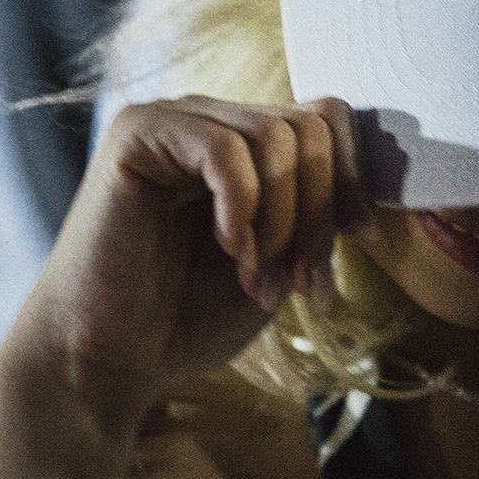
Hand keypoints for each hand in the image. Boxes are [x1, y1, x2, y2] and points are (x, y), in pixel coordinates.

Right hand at [0, 96, 369, 445]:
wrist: (106, 359)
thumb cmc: (185, 318)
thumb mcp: (279, 259)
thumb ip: (314, 212)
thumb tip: (372, 182)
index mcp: (240, 143)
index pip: (325, 119)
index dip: (353, 177)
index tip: (362, 240)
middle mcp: (206, 118)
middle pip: (309, 126)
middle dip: (320, 210)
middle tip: (299, 283)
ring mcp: (170, 121)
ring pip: (276, 136)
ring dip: (283, 221)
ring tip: (256, 279)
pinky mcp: (136, 134)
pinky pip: (225, 148)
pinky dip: (243, 206)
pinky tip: (229, 249)